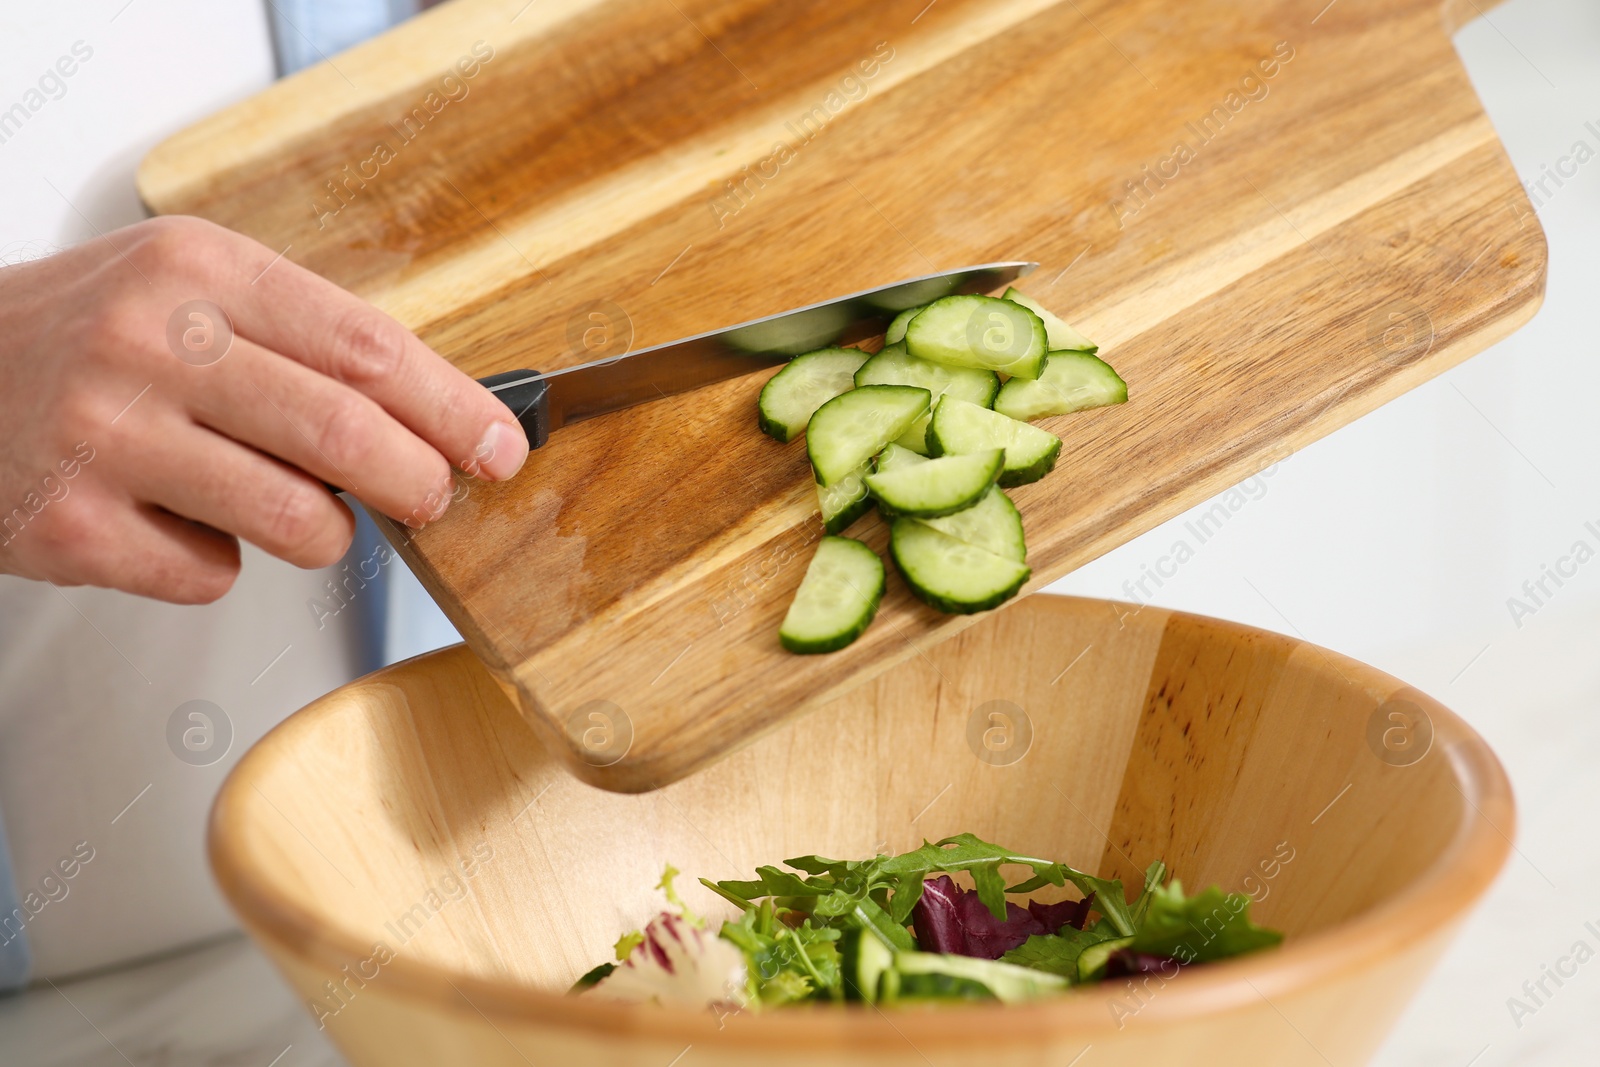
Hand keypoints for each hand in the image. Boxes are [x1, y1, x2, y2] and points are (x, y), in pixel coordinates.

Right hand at [0, 216, 528, 602]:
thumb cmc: (84, 335)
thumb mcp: (188, 289)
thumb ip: (301, 340)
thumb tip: (434, 416)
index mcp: (200, 271)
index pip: (367, 346)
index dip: (454, 406)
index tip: (503, 445)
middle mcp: (152, 344)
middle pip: (346, 432)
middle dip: (419, 482)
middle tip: (434, 498)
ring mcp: (106, 436)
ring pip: (295, 520)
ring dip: (323, 533)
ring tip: (289, 509)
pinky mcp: (73, 526)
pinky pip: (210, 574)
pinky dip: (215, 562)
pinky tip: (174, 521)